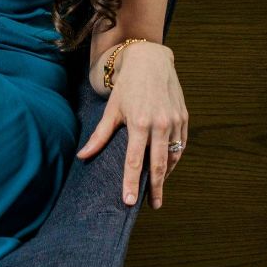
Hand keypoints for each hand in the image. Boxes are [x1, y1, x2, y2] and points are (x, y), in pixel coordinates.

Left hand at [76, 42, 186, 208]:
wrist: (151, 61)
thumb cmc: (127, 87)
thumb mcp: (111, 110)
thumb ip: (99, 136)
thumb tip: (82, 156)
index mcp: (138, 124)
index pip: (134, 161)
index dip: (130, 183)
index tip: (129, 202)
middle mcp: (159, 124)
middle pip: (158, 165)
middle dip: (155, 188)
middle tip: (152, 205)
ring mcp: (175, 122)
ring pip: (172, 157)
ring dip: (165, 175)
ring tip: (157, 189)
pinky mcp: (184, 118)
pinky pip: (181, 145)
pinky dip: (174, 159)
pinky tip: (166, 168)